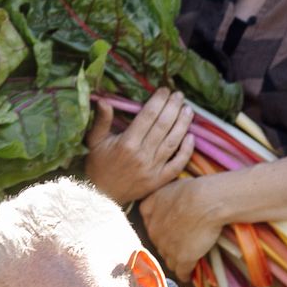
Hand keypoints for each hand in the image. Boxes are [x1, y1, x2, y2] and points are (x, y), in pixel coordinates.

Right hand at [84, 90, 194, 204]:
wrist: (102, 196)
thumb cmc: (98, 166)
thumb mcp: (95, 141)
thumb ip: (101, 121)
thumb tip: (104, 100)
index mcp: (126, 143)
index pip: (148, 116)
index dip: (158, 101)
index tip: (164, 90)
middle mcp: (142, 155)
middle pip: (163, 126)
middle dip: (173, 107)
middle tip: (179, 95)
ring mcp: (153, 169)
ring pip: (173, 142)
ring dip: (183, 124)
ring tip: (188, 110)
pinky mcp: (159, 180)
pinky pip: (177, 164)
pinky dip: (186, 150)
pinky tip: (191, 137)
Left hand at [139, 178, 224, 279]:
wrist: (206, 201)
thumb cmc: (190, 190)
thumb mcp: (166, 188)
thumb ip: (157, 200)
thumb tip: (159, 206)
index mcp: (149, 214)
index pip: (150, 226)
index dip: (161, 230)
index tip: (169, 231)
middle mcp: (154, 233)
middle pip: (159, 244)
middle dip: (168, 245)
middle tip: (182, 243)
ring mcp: (167, 248)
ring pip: (169, 259)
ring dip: (176, 259)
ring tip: (186, 259)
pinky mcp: (183, 259)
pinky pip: (181, 272)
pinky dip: (185, 274)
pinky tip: (189, 276)